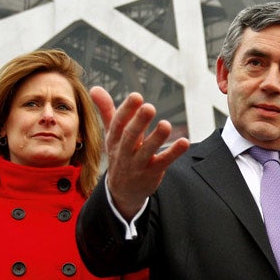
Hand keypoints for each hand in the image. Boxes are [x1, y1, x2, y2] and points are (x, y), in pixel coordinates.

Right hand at [90, 86, 189, 218]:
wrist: (122, 192)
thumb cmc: (120, 154)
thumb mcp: (112, 134)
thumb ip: (106, 110)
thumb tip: (95, 87)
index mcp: (114, 139)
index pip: (118, 124)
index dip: (126, 110)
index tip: (136, 96)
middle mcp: (124, 152)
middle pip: (130, 137)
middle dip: (139, 122)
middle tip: (149, 107)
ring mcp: (138, 164)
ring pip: (147, 151)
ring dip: (156, 138)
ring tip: (166, 125)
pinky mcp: (152, 173)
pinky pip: (163, 162)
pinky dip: (174, 153)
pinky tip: (185, 142)